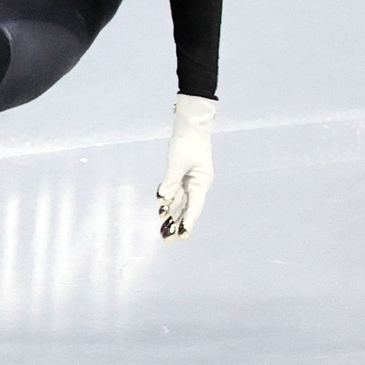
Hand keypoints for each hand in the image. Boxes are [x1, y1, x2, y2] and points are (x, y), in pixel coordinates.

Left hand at [156, 93, 215, 240]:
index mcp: (201, 182)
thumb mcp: (177, 162)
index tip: (182, 236)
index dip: (187, 222)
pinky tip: (162, 210)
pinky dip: (169, 200)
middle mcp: (197, 184)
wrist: (190, 125)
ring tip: (163, 230)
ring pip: (181, 201)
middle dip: (177, 223)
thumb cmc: (186, 142)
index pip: (194, 207)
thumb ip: (170, 182)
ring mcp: (190, 180)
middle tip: (167, 240)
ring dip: (172, 215)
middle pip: (187, 207)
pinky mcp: (183, 175)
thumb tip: (163, 198)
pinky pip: (176, 191)